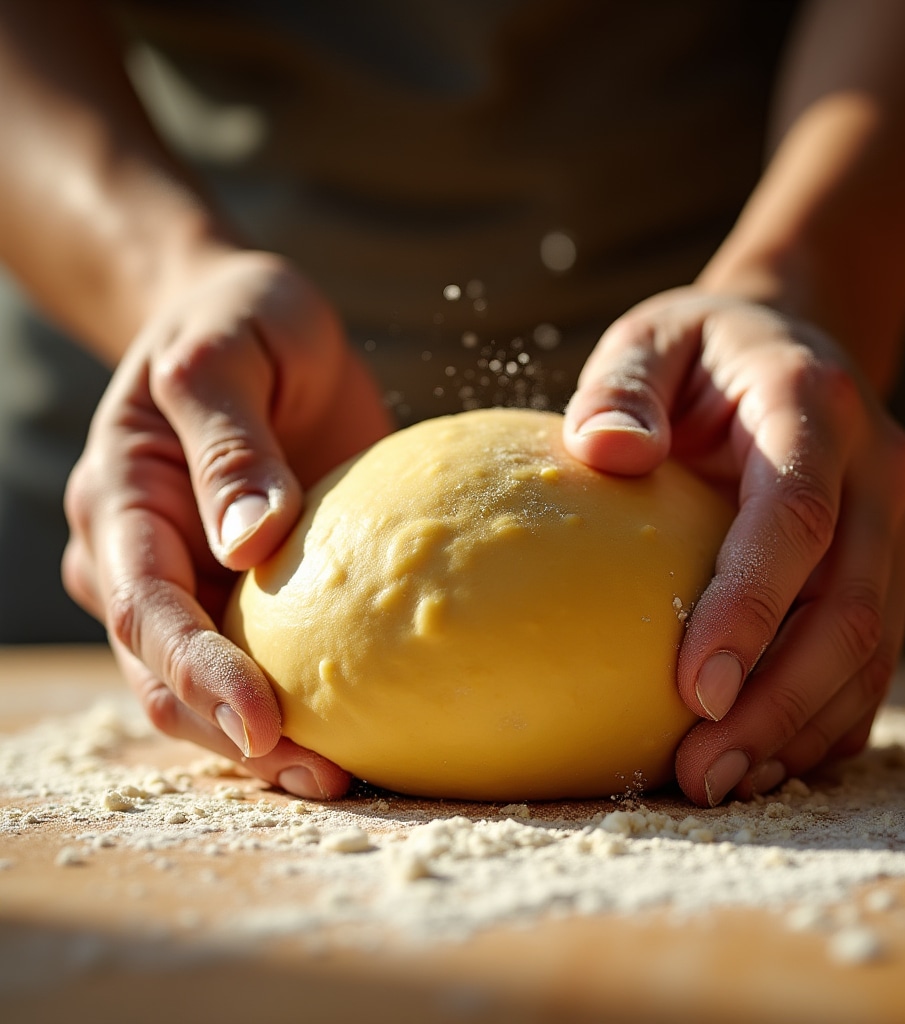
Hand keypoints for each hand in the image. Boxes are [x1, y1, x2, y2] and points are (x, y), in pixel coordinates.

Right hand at [62, 250, 391, 798]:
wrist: (249, 319)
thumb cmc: (236, 321)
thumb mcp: (227, 357)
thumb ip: (230, 444)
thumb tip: (252, 543)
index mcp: (123, 502)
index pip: (149, 609)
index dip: (199, 672)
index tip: (264, 722)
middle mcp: (143, 556)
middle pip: (166, 674)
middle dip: (235, 734)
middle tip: (324, 776)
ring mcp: (194, 578)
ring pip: (207, 685)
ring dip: (267, 741)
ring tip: (344, 777)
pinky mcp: (250, 583)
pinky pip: (266, 654)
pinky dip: (299, 698)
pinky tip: (359, 728)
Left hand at [564, 287, 904, 805]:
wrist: (793, 343)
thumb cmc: (702, 352)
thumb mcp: (650, 340)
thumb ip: (620, 389)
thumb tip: (604, 454)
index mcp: (813, 407)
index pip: (794, 520)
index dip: (752, 609)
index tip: (693, 690)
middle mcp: (876, 468)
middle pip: (847, 605)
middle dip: (777, 701)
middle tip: (701, 773)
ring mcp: (898, 521)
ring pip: (872, 646)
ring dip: (802, 726)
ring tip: (724, 782)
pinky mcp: (896, 562)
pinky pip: (873, 654)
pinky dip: (827, 715)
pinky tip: (769, 755)